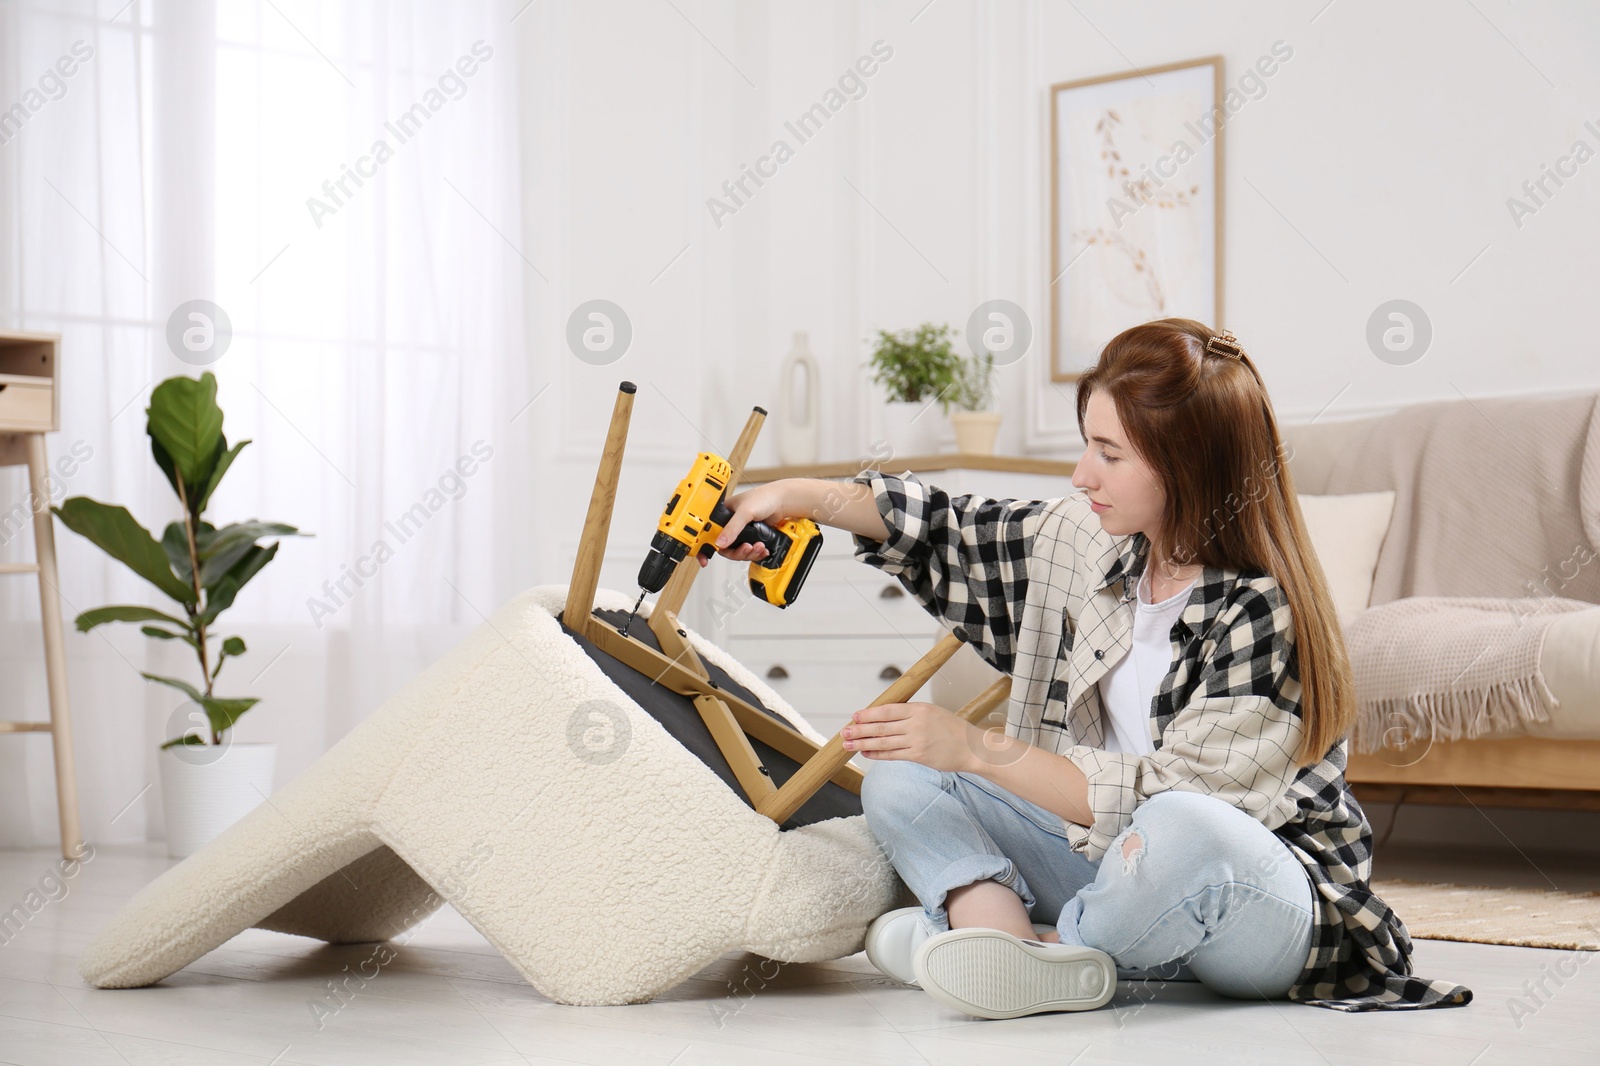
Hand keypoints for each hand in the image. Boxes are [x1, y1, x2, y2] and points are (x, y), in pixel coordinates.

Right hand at [702, 483, 787, 566]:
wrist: (783, 501)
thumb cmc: (764, 497)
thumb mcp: (745, 512)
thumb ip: (732, 528)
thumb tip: (719, 542)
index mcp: (724, 514)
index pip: (712, 534)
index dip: (710, 546)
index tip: (708, 558)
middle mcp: (731, 524)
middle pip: (726, 547)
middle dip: (738, 552)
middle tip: (747, 548)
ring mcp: (742, 532)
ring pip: (738, 551)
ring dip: (749, 553)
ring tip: (758, 547)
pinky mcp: (752, 537)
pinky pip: (749, 551)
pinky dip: (756, 553)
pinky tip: (762, 549)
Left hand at [839, 701, 978, 772]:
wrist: (972, 747)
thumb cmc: (952, 729)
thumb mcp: (932, 712)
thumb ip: (910, 714)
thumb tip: (884, 717)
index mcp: (919, 709)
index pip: (887, 710)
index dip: (868, 714)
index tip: (855, 716)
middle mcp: (916, 724)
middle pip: (881, 727)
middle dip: (860, 730)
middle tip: (844, 732)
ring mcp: (917, 741)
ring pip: (883, 741)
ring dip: (863, 743)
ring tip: (848, 745)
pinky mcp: (919, 756)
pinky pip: (893, 755)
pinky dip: (877, 754)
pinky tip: (866, 753)